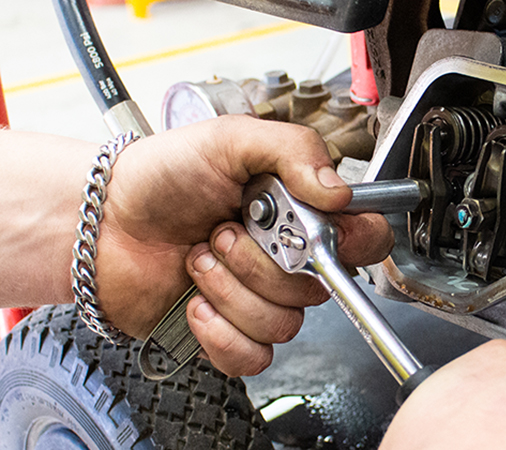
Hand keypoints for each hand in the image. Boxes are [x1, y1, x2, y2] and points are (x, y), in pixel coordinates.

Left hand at [96, 115, 392, 375]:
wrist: (100, 223)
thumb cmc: (161, 177)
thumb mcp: (229, 140)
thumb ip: (294, 151)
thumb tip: (338, 191)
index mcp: (301, 213)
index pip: (365, 238)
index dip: (351, 243)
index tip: (315, 232)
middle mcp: (288, 259)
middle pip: (318, 288)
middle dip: (258, 262)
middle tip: (221, 231)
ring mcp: (260, 299)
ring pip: (284, 325)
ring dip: (231, 291)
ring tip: (198, 258)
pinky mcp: (231, 334)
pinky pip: (254, 357)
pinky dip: (220, 333)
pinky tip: (196, 302)